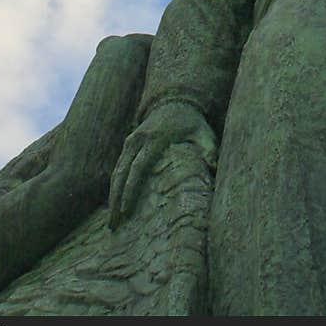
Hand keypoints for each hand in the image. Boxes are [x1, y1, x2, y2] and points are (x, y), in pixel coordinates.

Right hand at [108, 101, 215, 229]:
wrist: (176, 100)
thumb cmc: (192, 122)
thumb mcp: (204, 134)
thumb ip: (209, 150)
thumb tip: (213, 168)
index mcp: (155, 140)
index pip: (138, 169)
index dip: (130, 190)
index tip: (126, 211)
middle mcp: (139, 140)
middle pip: (122, 173)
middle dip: (116, 199)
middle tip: (114, 224)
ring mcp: (131, 140)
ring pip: (117, 170)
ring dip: (112, 195)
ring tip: (112, 220)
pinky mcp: (129, 142)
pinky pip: (119, 166)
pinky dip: (115, 184)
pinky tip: (115, 201)